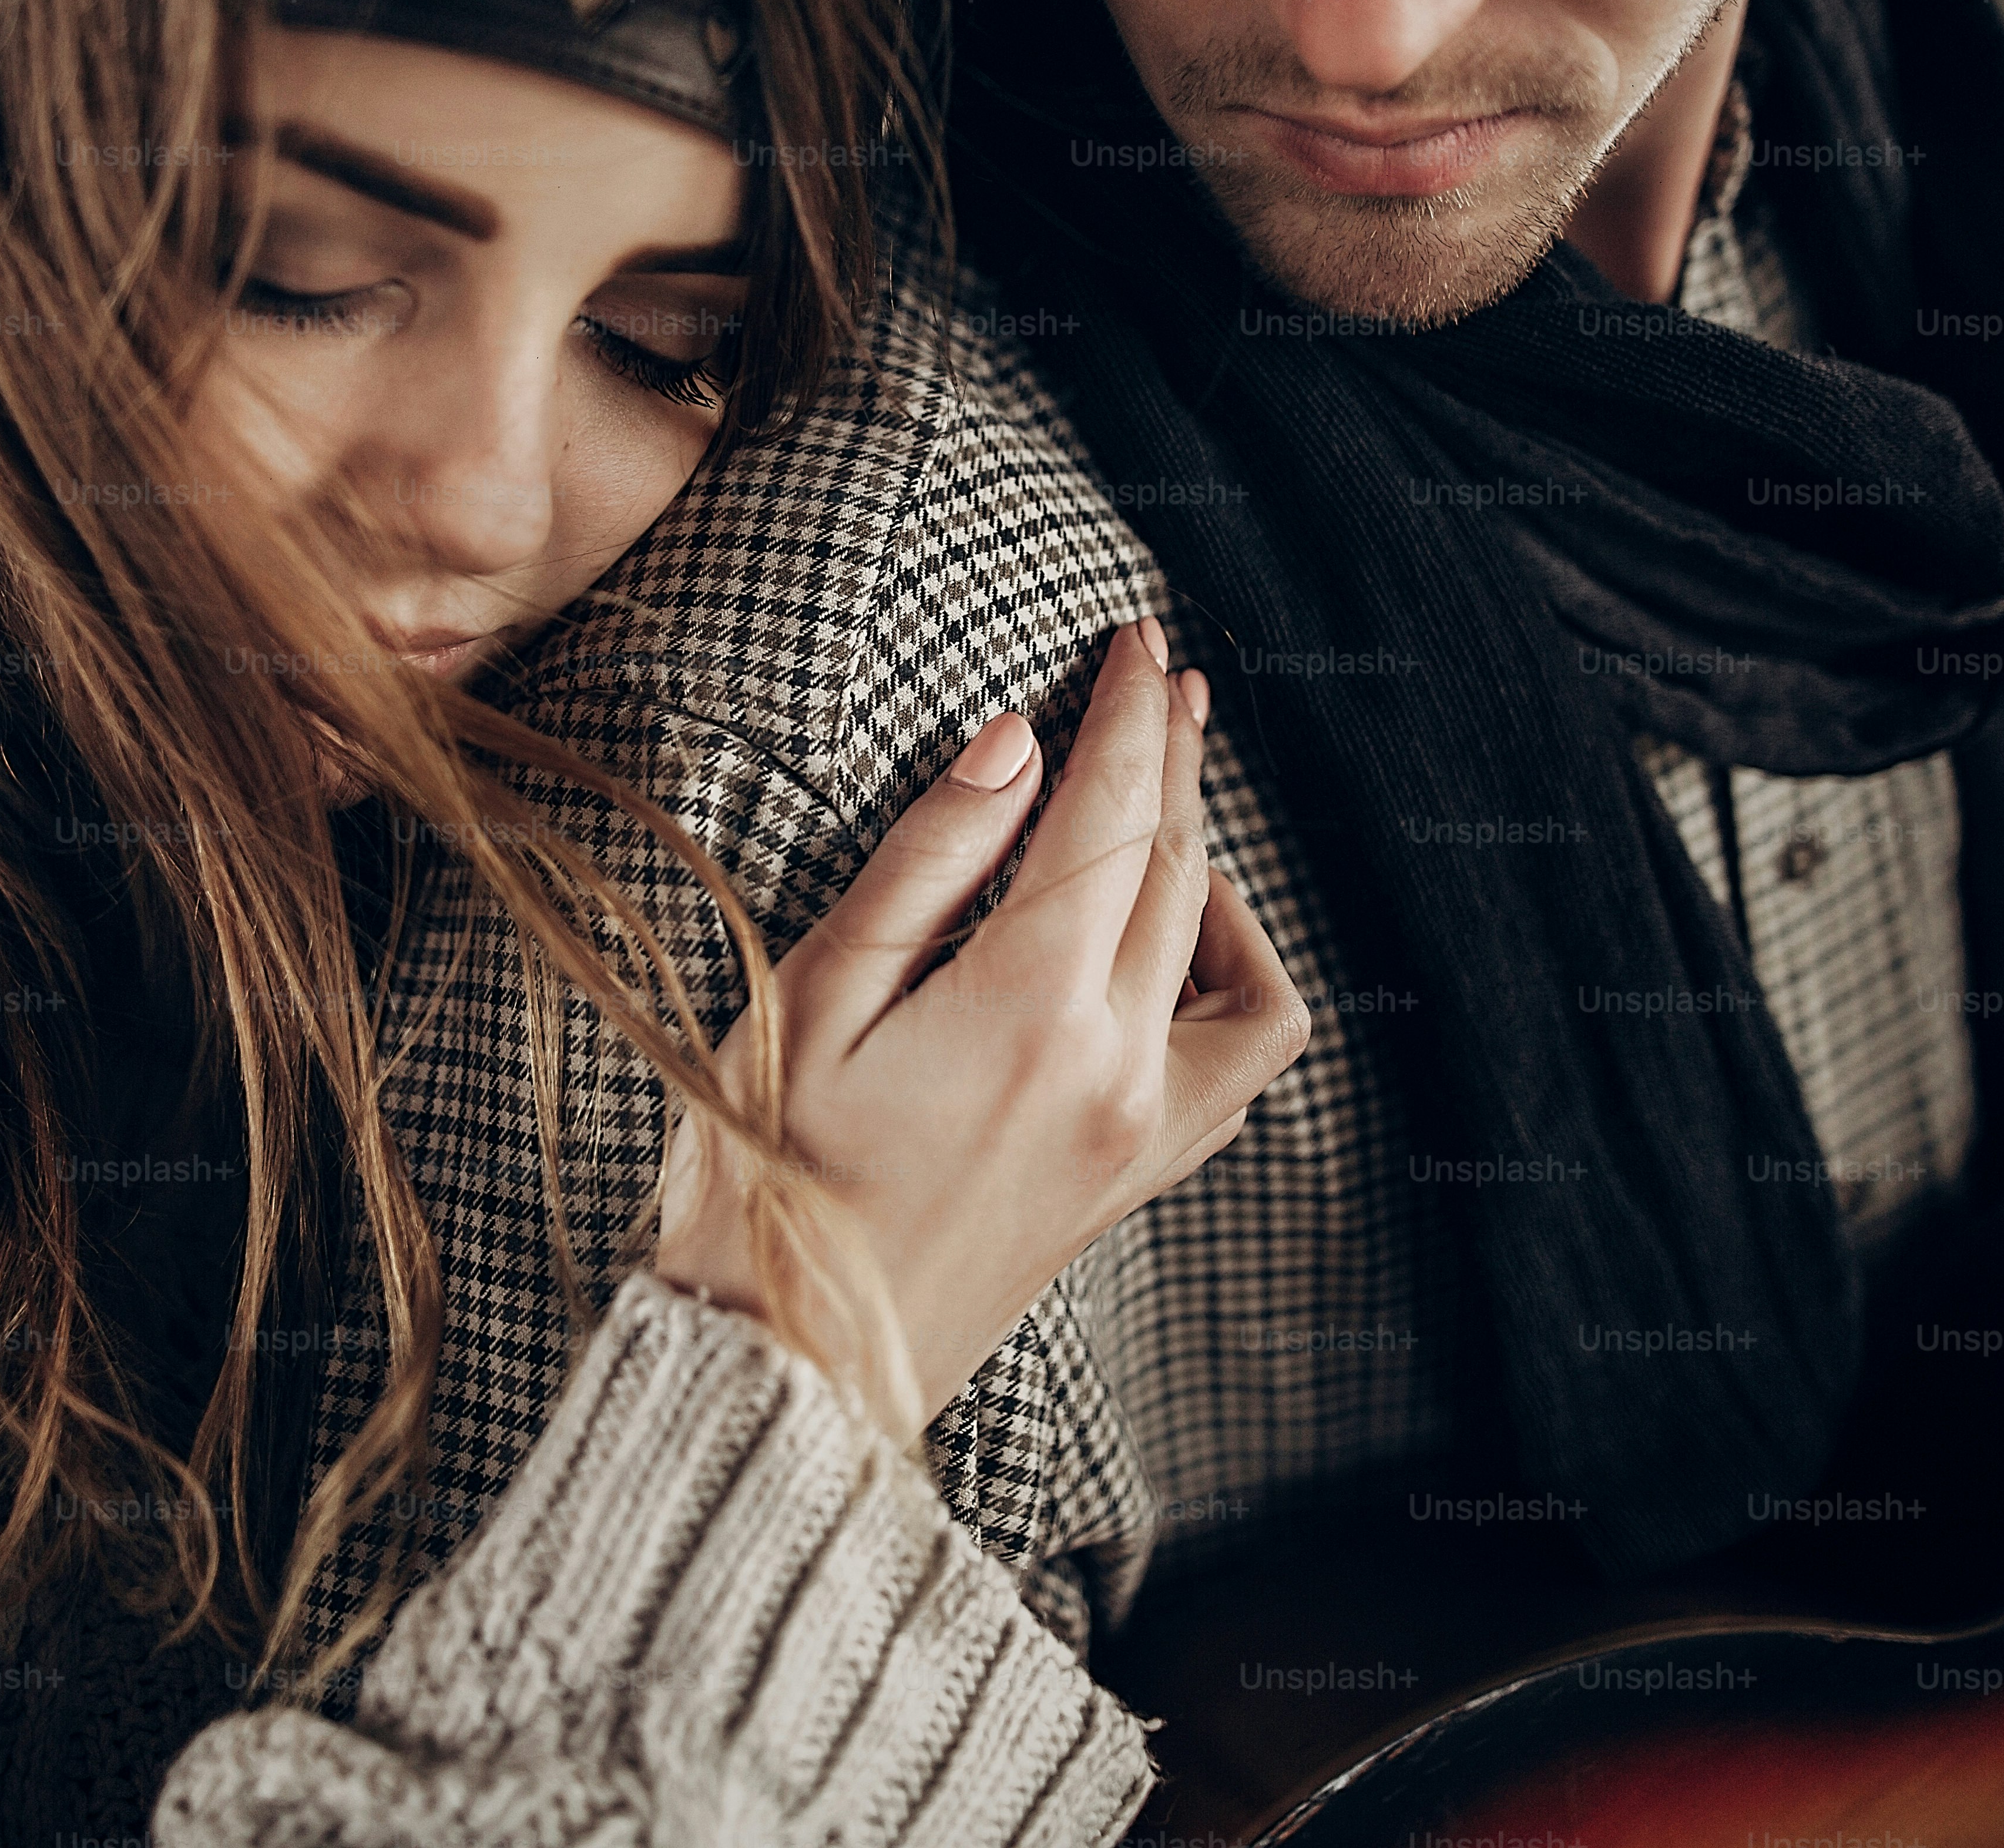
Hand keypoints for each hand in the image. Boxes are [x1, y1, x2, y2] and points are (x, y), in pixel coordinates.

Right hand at [654, 616, 1308, 1442]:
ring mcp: (1140, 1131)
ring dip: (1204, 854)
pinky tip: (1184, 942)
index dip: (1124, 714)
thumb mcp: (811, 999)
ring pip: (1221, 951)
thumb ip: (924, 863)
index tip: (1133, 638)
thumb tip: (1014, 742)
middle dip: (1169, 757)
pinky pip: (1241, 1058)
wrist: (787, 1365)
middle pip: (1175, 867)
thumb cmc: (762, 1179)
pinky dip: (1236, 977)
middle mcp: (1114, 1066)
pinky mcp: (1136, 1176)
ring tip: (1167, 793)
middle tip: (1158, 676)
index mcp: (1027, 1008)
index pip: (1108, 815)